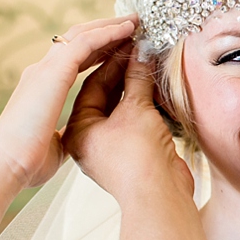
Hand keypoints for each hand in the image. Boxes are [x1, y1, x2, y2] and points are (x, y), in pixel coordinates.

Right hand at [0, 15, 137, 228]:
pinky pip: (84, 43)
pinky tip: (125, 30)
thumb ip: (66, 131)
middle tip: (132, 24)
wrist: (8, 163)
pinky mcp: (52, 72)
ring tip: (133, 21)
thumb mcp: (58, 140)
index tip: (123, 45)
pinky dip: (106, 34)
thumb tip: (73, 135)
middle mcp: (44, 73)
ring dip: (109, 27)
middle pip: (80, 41)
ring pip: (82, 36)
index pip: (76, 59)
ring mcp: (46, 70)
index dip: (100, 50)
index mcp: (45, 87)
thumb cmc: (27, 159)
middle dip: (106, 31)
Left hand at [63, 47, 192, 204]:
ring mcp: (114, 147)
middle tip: (141, 49)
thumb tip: (140, 54)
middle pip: (108, 95)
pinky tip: (160, 90)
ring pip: (124, 108)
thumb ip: (138, 79)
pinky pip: (138, 121)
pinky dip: (148, 105)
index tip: (128, 43)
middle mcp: (92, 138)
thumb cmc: (137, 162)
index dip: (112, 61)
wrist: (159, 195)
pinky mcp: (136, 153)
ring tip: (152, 65)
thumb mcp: (136, 110)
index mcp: (79, 129)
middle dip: (125, 73)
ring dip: (138, 88)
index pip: (93, 85)